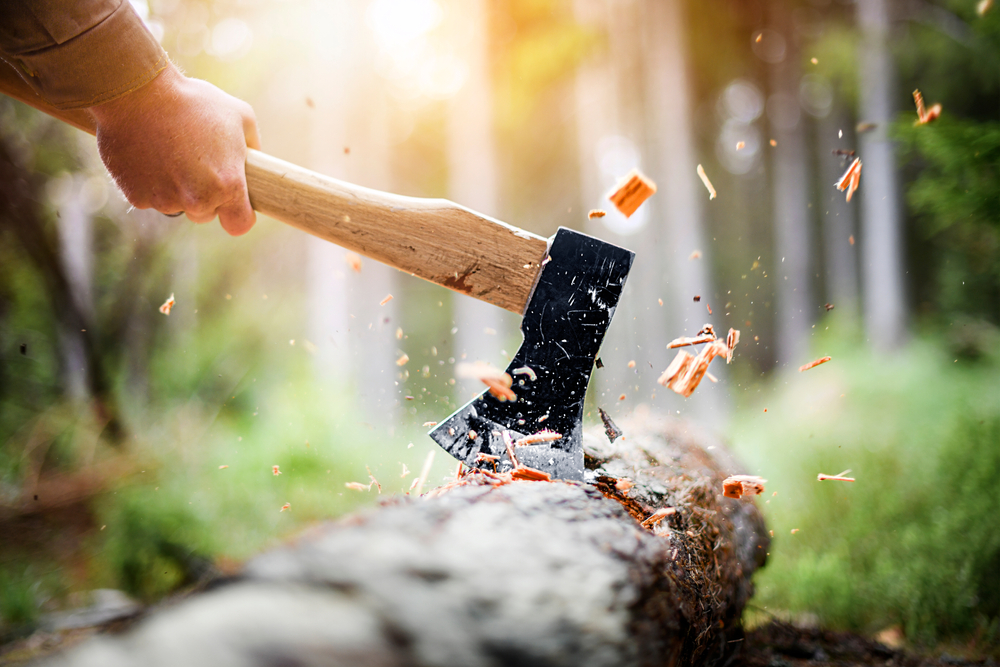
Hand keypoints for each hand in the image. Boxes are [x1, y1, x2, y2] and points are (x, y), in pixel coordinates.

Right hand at [89, 62, 260, 235]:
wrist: (137, 91)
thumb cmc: (192, 101)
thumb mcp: (239, 115)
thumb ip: (252, 146)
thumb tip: (255, 162)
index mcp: (227, 185)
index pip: (239, 225)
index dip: (238, 214)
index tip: (234, 205)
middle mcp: (197, 200)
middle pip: (205, 214)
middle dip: (204, 195)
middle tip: (195, 163)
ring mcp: (164, 200)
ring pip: (175, 205)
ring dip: (174, 188)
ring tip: (169, 152)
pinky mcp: (136, 197)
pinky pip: (148, 197)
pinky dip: (148, 182)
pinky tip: (148, 155)